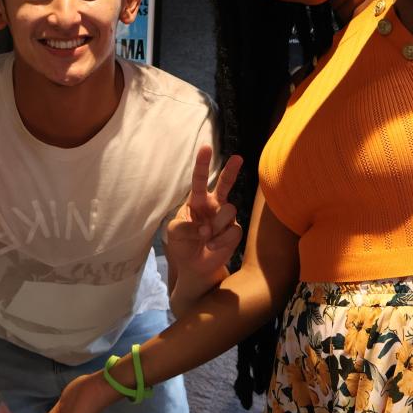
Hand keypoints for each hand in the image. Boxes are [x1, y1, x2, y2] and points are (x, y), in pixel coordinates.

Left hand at [165, 147, 243, 280]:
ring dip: (215, 225)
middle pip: (225, 184)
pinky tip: (212, 246)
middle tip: (238, 158)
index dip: (203, 164)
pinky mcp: (234, 232)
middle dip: (231, 170)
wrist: (193, 265)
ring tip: (205, 237)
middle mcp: (214, 205)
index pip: (200, 180)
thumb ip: (185, 226)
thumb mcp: (174, 232)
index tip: (206, 148)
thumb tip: (205, 228)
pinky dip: (220, 240)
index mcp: (197, 200)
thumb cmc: (182, 243)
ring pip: (229, 210)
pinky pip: (233, 230)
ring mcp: (226, 218)